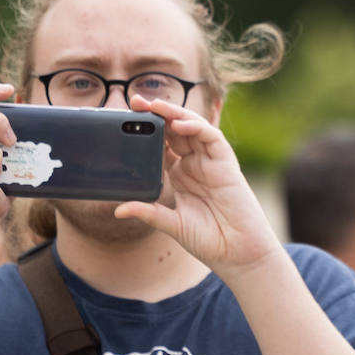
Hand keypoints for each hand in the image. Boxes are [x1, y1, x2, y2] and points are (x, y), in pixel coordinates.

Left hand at [114, 95, 280, 276]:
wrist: (237, 251)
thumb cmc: (208, 238)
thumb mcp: (171, 224)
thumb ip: (148, 213)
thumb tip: (118, 209)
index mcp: (179, 173)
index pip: (160, 144)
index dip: (145, 131)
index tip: (125, 121)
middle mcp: (194, 162)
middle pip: (173, 130)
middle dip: (155, 114)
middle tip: (134, 102)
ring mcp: (209, 160)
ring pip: (191, 126)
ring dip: (173, 113)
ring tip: (153, 106)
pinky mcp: (225, 161)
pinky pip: (210, 136)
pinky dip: (196, 127)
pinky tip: (179, 124)